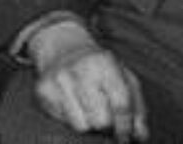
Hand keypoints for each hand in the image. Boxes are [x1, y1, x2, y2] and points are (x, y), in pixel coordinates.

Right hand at [30, 20, 148, 140]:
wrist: (62, 47)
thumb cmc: (100, 68)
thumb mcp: (125, 78)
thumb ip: (137, 108)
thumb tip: (139, 136)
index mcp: (104, 63)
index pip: (121, 105)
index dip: (127, 126)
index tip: (127, 136)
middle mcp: (79, 69)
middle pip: (101, 120)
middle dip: (107, 126)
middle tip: (108, 122)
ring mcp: (58, 79)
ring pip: (81, 126)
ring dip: (89, 125)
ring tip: (90, 112)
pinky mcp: (43, 90)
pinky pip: (63, 121)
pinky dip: (72, 119)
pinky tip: (74, 105)